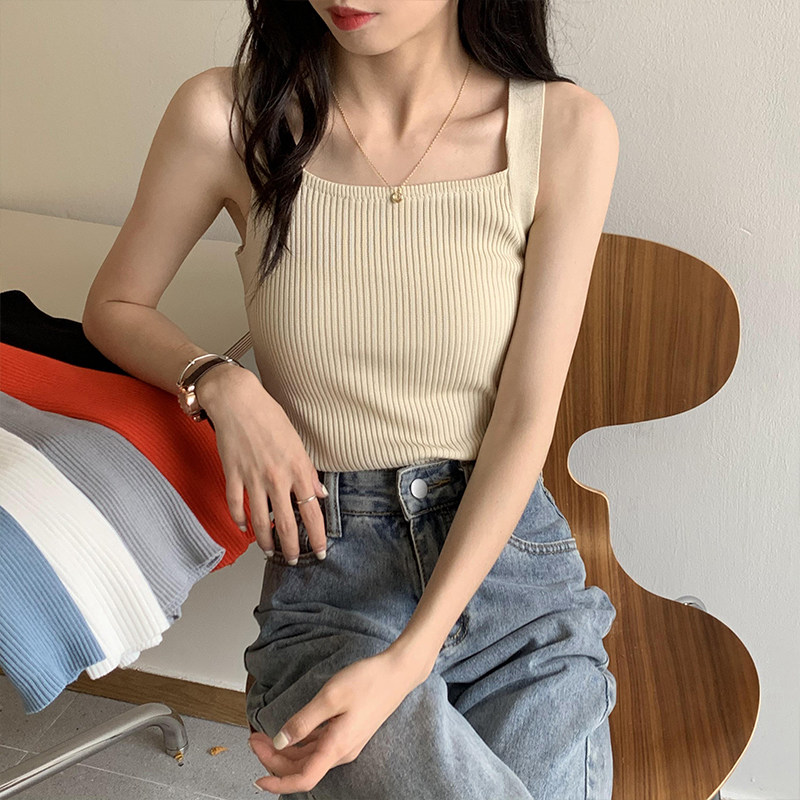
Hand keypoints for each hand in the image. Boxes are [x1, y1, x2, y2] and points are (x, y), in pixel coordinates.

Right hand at [194, 364, 327, 561]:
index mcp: (297, 469)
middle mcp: (277, 477)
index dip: (317, 536)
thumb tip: (319, 494)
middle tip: (294, 561)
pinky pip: (236, 504)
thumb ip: (308, 472)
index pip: (312, 511)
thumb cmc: (270, 417)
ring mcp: (253, 477)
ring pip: (260, 520)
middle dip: (291, 547)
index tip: (320, 551)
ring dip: (265, 540)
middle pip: (287, 523)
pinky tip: (244, 528)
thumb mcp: (298, 443)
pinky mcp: (232, 474)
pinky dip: (239, 519)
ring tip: (269, 551)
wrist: (238, 401)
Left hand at [248, 649, 423, 794]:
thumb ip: (303, 721)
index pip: (303, 778)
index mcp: (337, 746)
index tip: (256, 779)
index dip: (277, 783)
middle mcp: (342, 751)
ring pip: (309, 757)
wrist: (398, 672)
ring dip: (285, 750)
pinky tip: (291, 730)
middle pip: (302, 768)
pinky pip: (319, 746)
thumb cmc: (368, 681)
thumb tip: (280, 741)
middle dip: (274, 758)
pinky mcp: (349, 732)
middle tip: (254, 739)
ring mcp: (346, 742)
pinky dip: (300, 742)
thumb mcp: (331, 697)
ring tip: (265, 734)